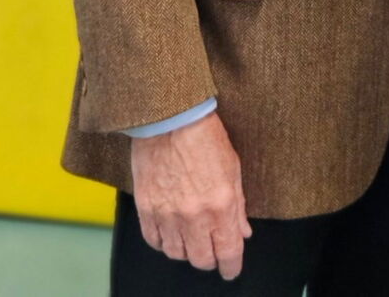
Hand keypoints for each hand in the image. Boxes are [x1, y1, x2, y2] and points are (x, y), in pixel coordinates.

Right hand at [131, 111, 251, 279]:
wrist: (170, 118)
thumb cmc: (205, 137)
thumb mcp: (233, 168)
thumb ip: (239, 205)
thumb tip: (242, 232)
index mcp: (221, 205)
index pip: (228, 252)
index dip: (231, 266)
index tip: (231, 269)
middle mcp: (194, 216)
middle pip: (202, 259)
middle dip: (210, 259)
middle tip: (212, 250)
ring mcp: (168, 215)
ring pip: (177, 254)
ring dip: (186, 251)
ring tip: (192, 238)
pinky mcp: (146, 209)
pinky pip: (154, 241)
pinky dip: (163, 242)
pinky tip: (170, 232)